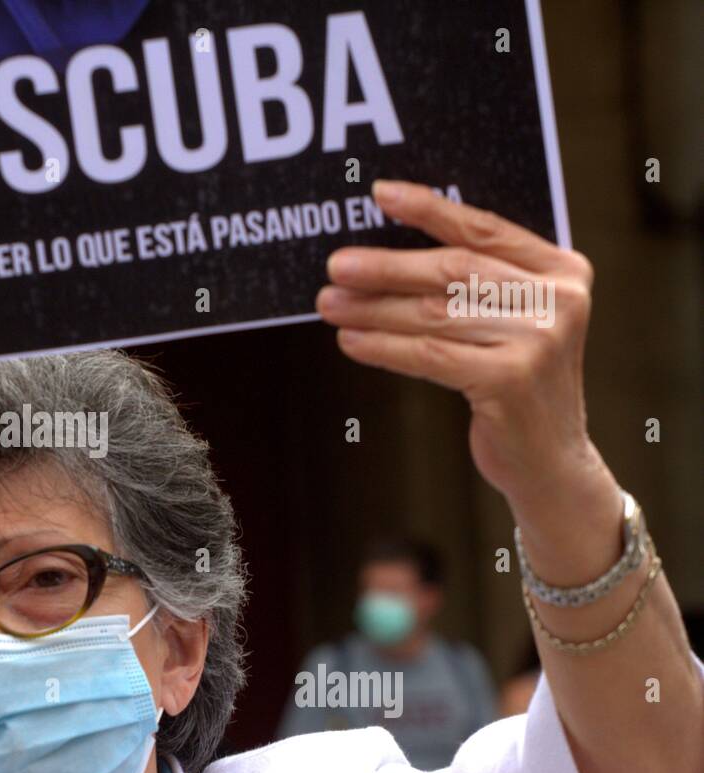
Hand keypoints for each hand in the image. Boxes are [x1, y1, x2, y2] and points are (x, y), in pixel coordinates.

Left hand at [318, 180, 600, 512]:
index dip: (430, 209)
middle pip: (453, 270)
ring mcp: (540, 340)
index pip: (485, 228)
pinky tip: (349, 341)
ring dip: (373, 308)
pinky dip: (383, 347)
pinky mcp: (512, 379)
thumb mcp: (511, 322)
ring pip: (434, 314)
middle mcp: (559, 299)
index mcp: (562, 269)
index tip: (380, 194)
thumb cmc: (515, 381)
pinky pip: (429, 355)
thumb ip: (475, 285)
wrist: (550, 459)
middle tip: (335, 265)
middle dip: (386, 267)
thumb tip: (382, 254)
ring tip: (329, 304)